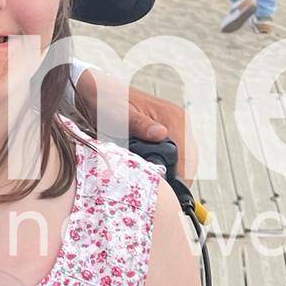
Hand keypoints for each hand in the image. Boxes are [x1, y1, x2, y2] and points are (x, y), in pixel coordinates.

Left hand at [76, 75, 196, 182]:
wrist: (96, 92)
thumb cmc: (105, 101)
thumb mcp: (118, 114)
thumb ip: (138, 124)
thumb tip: (161, 134)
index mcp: (172, 117)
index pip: (188, 157)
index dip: (180, 179)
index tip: (167, 193)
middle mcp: (179, 121)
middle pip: (189, 161)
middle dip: (177, 178)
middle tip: (159, 191)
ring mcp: (174, 127)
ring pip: (184, 161)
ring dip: (172, 174)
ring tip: (156, 183)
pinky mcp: (167, 132)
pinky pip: (174, 156)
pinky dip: (167, 166)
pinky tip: (154, 172)